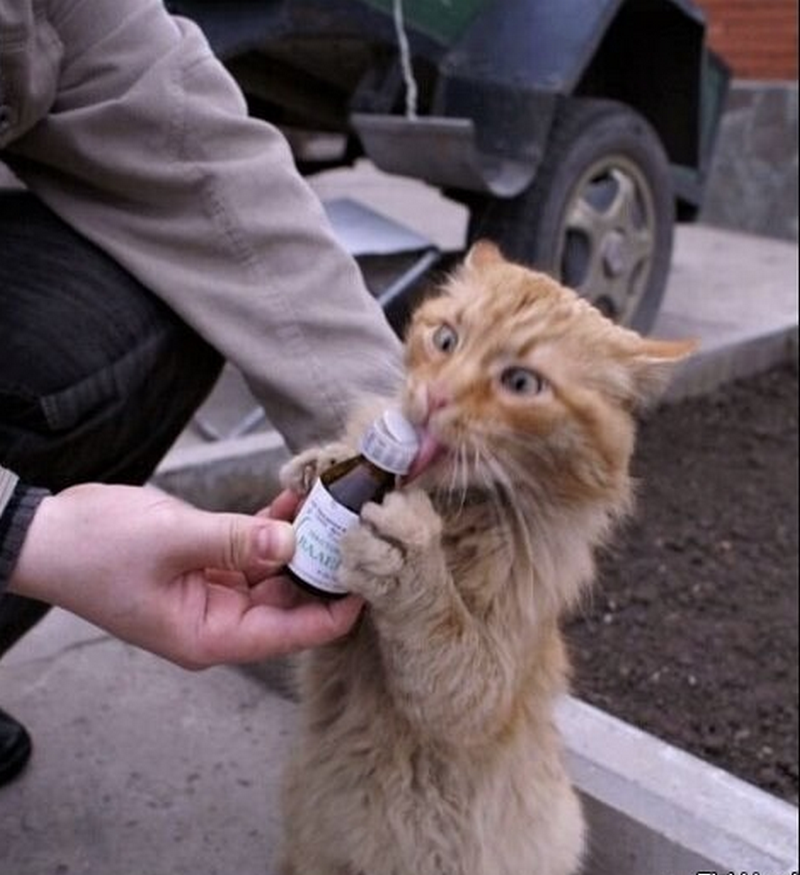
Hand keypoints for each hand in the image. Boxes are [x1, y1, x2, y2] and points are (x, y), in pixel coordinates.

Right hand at [8, 484, 362, 668]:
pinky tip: (301, 497)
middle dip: (325, 566)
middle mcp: (220, 620)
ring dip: (304, 540)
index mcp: (211, 636)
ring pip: (277, 570)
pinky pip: (255, 547)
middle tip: (363, 527)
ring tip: (339, 505)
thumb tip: (292, 543)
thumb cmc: (96, 550)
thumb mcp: (172, 542)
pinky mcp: (209, 562)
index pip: (292, 632)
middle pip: (291, 600)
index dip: (336, 610)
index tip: (371, 576)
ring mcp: (216, 591)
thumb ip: (235, 541)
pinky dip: (275, 524)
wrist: (48, 534)